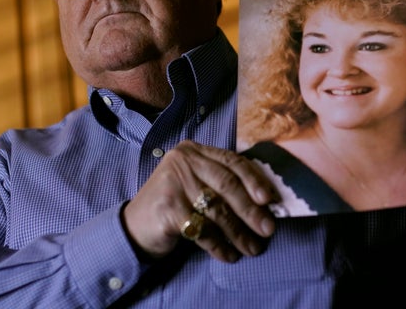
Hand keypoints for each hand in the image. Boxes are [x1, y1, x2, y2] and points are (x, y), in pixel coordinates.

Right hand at [122, 140, 277, 262]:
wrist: (134, 227)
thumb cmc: (175, 205)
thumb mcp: (197, 185)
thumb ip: (224, 185)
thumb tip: (267, 203)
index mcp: (194, 151)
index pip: (232, 161)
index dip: (255, 180)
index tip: (271, 199)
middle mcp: (183, 161)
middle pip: (227, 184)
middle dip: (251, 209)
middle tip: (268, 229)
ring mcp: (173, 183)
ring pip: (217, 209)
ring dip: (239, 232)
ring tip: (252, 248)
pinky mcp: (168, 208)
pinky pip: (202, 230)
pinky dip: (219, 245)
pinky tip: (229, 255)